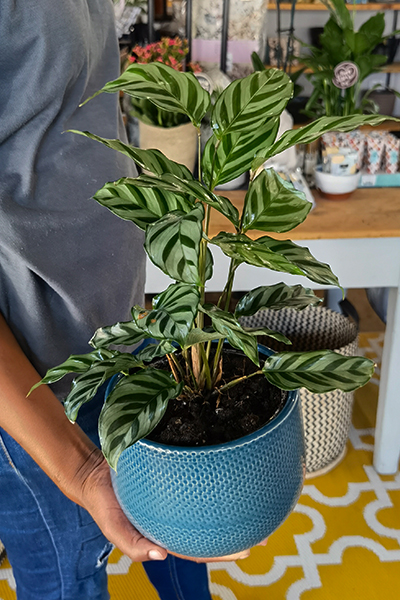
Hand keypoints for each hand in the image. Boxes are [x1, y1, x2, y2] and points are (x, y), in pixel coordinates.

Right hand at [80, 452, 267, 562]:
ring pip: (208, 504)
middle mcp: (175, 517)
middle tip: (267, 529)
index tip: (248, 549)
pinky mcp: (173, 473)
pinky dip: (214, 480)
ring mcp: (176, 497)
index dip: (223, 551)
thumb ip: (134, 546)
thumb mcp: (114, 529)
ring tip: (258, 502)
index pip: (200, 548)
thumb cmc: (105, 505)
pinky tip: (229, 472)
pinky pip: (198, 479)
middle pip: (211, 528)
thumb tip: (160, 556)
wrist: (95, 473)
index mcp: (165, 534)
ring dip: (231, 507)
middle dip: (237, 532)